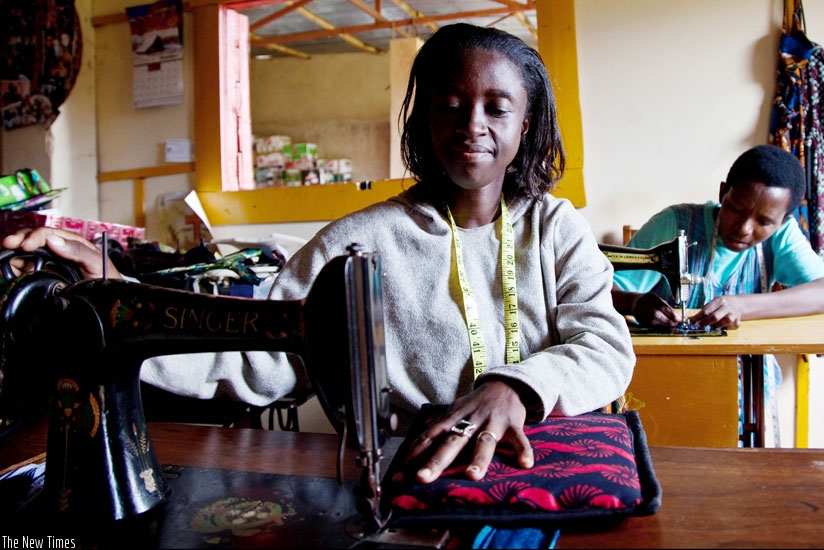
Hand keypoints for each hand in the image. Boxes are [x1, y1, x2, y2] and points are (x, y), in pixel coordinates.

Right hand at [1, 227, 121, 279]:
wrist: (107, 302)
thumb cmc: (105, 280)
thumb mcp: (96, 263)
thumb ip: (78, 251)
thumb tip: (52, 240)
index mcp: (70, 243)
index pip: (48, 233)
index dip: (36, 236)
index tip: (26, 245)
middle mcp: (58, 250)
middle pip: (33, 239)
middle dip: (18, 239)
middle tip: (7, 244)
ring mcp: (49, 262)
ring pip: (26, 252)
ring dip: (13, 252)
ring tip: (4, 257)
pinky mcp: (42, 275)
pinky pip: (24, 268)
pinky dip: (14, 266)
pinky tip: (8, 270)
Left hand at [395, 380, 533, 484]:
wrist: (506, 384)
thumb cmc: (476, 404)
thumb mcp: (455, 411)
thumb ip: (439, 427)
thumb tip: (416, 441)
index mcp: (453, 417)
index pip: (430, 436)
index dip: (414, 454)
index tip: (400, 474)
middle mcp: (470, 419)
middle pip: (451, 441)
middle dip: (436, 460)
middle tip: (422, 478)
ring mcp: (492, 422)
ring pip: (483, 441)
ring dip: (478, 459)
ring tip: (472, 475)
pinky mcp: (513, 425)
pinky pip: (519, 439)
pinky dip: (523, 451)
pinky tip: (525, 464)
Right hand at [631, 292, 680, 326]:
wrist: (634, 303)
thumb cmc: (650, 302)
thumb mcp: (658, 300)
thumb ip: (668, 308)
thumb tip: (678, 317)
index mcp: (649, 297)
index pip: (661, 306)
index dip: (671, 314)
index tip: (678, 319)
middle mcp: (642, 303)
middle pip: (655, 314)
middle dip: (667, 320)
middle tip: (675, 324)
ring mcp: (639, 312)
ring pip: (652, 321)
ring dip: (663, 325)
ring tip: (671, 325)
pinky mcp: (638, 319)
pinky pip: (650, 325)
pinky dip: (658, 327)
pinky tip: (664, 326)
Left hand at [688, 295, 744, 328]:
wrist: (739, 304)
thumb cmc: (721, 305)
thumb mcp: (712, 304)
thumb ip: (703, 312)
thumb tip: (690, 320)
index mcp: (719, 301)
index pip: (707, 310)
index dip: (698, 317)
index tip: (691, 321)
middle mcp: (727, 306)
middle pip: (716, 316)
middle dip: (705, 322)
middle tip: (698, 325)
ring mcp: (734, 313)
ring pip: (726, 321)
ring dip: (718, 326)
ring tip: (712, 327)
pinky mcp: (738, 320)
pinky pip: (733, 326)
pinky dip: (727, 328)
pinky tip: (723, 327)